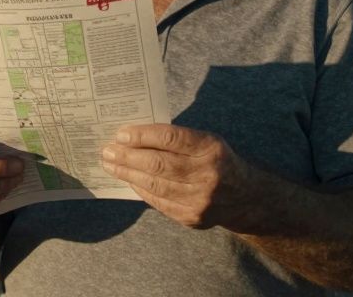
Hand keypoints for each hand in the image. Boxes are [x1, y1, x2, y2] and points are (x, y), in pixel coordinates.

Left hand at [101, 123, 260, 229]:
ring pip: (155, 185)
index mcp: (211, 148)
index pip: (171, 139)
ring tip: (110, 164)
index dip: (143, 136)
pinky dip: (140, 189)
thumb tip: (132, 136)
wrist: (245, 197)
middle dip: (128, 157)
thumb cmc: (215, 161)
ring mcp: (200, 199)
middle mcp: (208, 174)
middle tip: (107, 150)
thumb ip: (175, 139)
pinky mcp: (192, 217)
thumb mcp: (205, 142)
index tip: (121, 134)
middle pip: (159, 164)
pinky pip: (158, 202)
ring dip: (128, 174)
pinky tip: (128, 180)